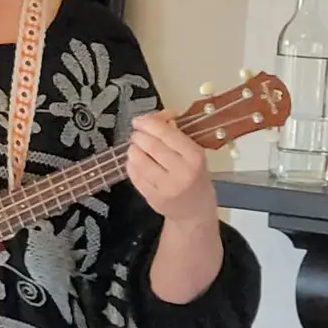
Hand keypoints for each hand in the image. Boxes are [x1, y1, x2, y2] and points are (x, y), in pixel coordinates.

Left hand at [126, 110, 216, 225]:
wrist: (196, 211)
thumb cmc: (195, 177)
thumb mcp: (194, 153)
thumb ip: (176, 134)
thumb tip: (158, 117)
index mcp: (195, 157)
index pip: (167, 133)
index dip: (149, 123)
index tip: (140, 120)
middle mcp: (182, 172)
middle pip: (150, 145)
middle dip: (138, 135)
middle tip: (137, 134)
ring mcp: (166, 187)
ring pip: (138, 160)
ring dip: (133, 149)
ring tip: (137, 148)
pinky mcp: (152, 198)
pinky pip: (133, 174)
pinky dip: (131, 164)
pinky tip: (137, 162)